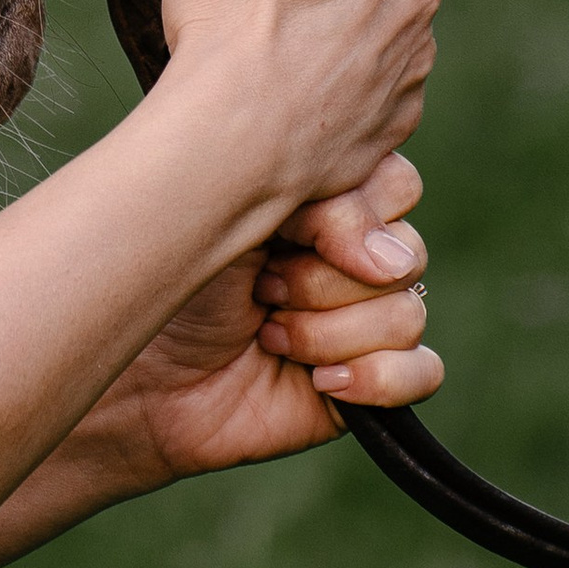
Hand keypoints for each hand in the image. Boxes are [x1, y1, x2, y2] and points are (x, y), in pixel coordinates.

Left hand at [84, 152, 441, 487]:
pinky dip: (376, 378)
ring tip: (268, 335)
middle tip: (262, 287)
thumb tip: (393, 261)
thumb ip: (321, 209)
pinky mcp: (373, 381)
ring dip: (327, 332)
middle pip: (407, 251)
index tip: (279, 231)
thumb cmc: (174, 286)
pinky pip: (425, 372)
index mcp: (329, 202)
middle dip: (324, 278)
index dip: (347, 214)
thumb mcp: (238, 221)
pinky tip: (321, 382)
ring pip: (407, 313)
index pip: (396, 185)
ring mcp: (368, 319)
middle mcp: (356, 257)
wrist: (143, 378)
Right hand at [153, 0, 440, 224]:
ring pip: (355, 26)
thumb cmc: (236, 12)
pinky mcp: (393, 121)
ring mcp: (411, 62)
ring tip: (260, 54)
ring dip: (317, 33)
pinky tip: (281, 96)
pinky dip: (324, 88)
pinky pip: (357, 88)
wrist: (236, 137)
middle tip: (249, 2)